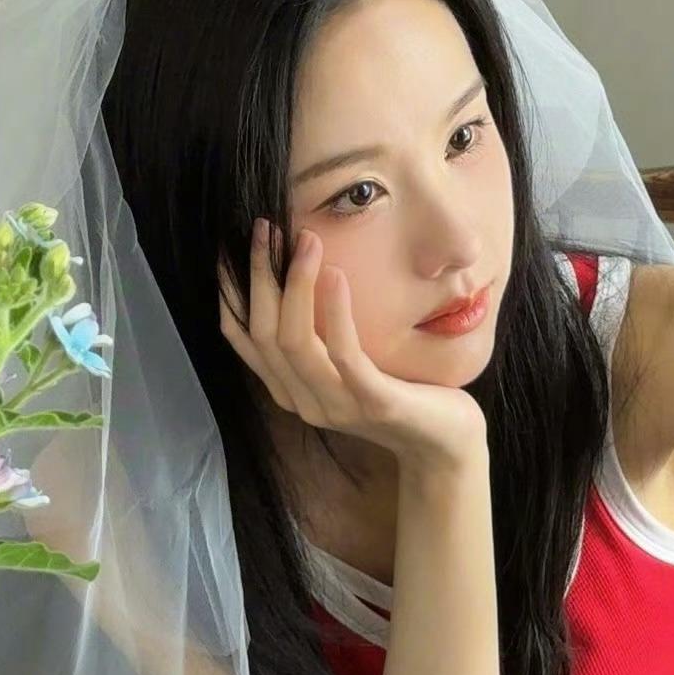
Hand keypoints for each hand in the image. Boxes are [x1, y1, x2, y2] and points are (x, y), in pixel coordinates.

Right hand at [218, 222, 487, 474]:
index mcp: (291, 390)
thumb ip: (319, 337)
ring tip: (306, 241)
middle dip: (260, 277)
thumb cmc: (398, 393)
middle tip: (266, 228)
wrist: (443, 445)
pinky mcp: (374, 403)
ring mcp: (336, 405)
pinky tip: (336, 275)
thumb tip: (303, 276)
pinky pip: (344, 355)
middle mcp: (304, 400)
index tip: (230, 247)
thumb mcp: (347, 365)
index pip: (244, 338)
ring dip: (296, 285)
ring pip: (294, 342)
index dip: (231, 292)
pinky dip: (335, 313)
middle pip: (264, 333)